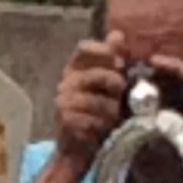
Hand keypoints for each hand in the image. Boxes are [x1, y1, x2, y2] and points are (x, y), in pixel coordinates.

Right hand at [52, 35, 129, 166]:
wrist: (79, 148)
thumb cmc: (96, 113)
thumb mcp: (108, 84)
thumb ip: (113, 59)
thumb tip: (117, 34)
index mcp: (74, 70)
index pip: (84, 48)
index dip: (104, 52)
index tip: (119, 63)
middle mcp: (64, 84)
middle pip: (95, 74)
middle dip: (114, 84)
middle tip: (120, 93)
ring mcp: (63, 103)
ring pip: (96, 100)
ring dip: (110, 110)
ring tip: (113, 116)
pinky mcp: (65, 122)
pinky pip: (92, 119)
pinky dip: (102, 125)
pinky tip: (103, 129)